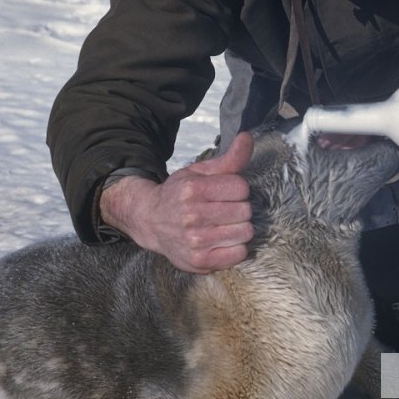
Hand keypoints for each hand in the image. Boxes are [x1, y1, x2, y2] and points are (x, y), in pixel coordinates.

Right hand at [100, 132, 254, 272]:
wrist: (151, 222)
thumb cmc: (180, 194)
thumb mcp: (200, 172)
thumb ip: (229, 158)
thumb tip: (248, 136)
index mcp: (193, 189)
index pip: (241, 187)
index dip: (237, 189)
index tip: (225, 192)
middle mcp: (192, 216)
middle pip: (245, 210)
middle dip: (239, 208)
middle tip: (223, 210)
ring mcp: (195, 241)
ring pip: (245, 232)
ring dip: (239, 228)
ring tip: (223, 225)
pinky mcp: (200, 261)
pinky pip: (239, 254)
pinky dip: (236, 247)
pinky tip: (222, 240)